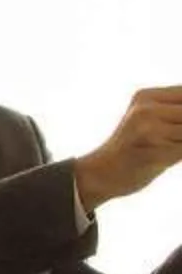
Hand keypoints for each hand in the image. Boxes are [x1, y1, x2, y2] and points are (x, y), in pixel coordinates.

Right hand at [73, 87, 181, 207]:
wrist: (99, 176)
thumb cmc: (132, 151)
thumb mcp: (150, 122)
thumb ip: (177, 114)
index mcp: (146, 97)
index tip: (179, 128)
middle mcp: (146, 109)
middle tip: (177, 137)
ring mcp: (148, 129)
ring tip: (172, 148)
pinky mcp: (154, 150)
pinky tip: (169, 157)